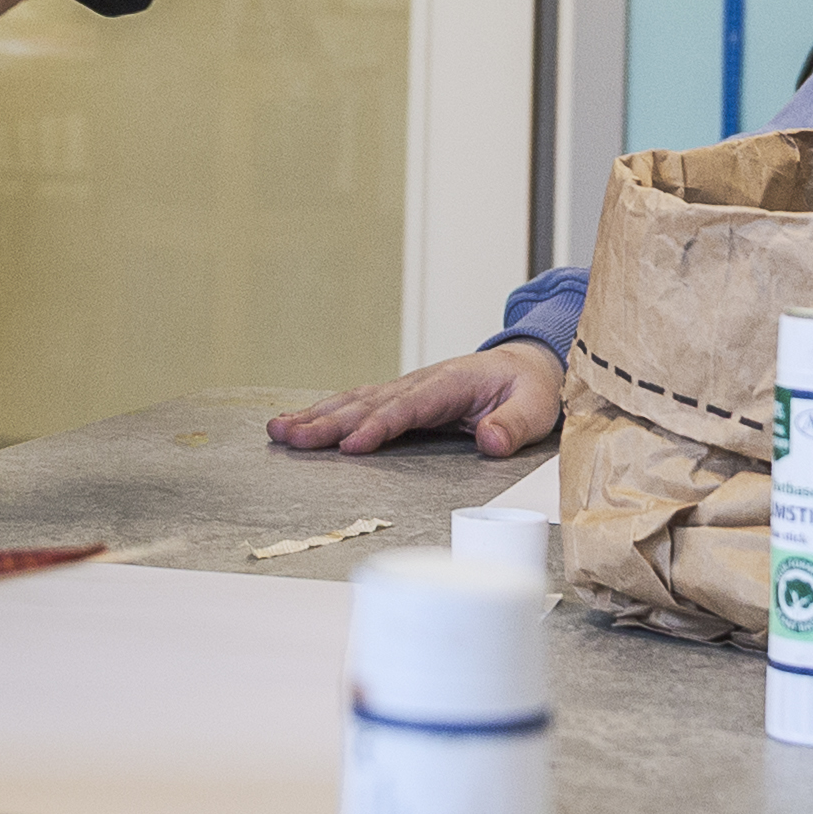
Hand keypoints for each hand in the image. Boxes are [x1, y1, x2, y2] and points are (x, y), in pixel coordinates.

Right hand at [269, 339, 562, 459]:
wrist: (527, 366)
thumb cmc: (530, 389)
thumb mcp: (535, 407)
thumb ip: (512, 425)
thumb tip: (488, 440)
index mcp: (451, 383)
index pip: (407, 407)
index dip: (377, 426)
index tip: (350, 447)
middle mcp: (421, 383)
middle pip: (366, 403)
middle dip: (325, 421)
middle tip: (287, 437)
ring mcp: (407, 390)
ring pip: (354, 402)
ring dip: (315, 417)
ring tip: (278, 432)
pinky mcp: (401, 400)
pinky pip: (358, 406)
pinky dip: (326, 415)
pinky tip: (300, 427)